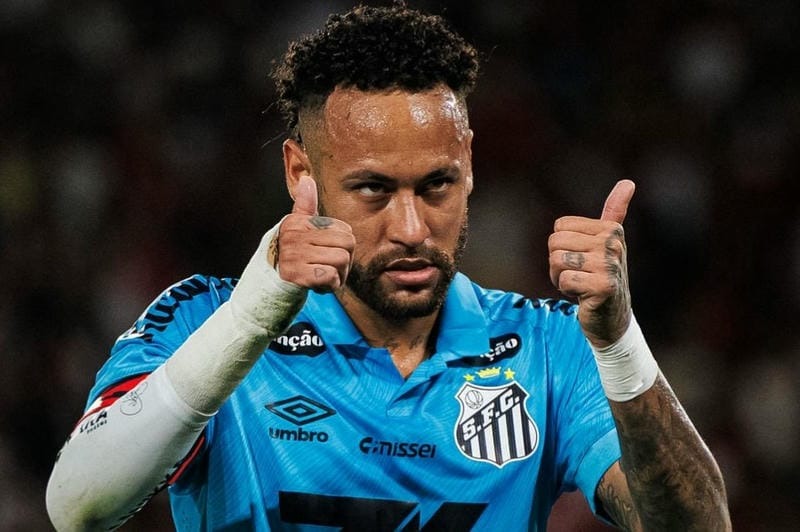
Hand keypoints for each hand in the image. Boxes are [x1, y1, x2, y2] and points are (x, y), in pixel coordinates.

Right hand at [275, 175, 355, 291]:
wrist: (269, 285)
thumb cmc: (291, 255)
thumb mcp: (297, 228)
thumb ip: (305, 205)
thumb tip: (307, 180)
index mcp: (298, 222)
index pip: (345, 230)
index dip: (342, 246)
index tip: (326, 253)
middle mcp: (294, 236)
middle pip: (348, 244)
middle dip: (345, 261)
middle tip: (329, 267)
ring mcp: (294, 256)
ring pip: (342, 260)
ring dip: (338, 275)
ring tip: (323, 276)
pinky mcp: (297, 276)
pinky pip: (331, 276)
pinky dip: (330, 285)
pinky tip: (318, 285)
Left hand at [548, 180, 635, 346]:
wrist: (613, 318)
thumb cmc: (603, 277)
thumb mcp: (609, 242)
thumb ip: (615, 212)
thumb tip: (628, 182)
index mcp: (611, 229)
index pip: (559, 227)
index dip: (562, 246)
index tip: (581, 259)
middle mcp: (613, 244)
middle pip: (555, 242)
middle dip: (557, 263)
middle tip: (578, 275)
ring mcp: (609, 265)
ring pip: (557, 261)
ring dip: (560, 277)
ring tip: (579, 284)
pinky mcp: (603, 287)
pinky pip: (563, 280)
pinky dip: (567, 291)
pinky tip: (583, 296)